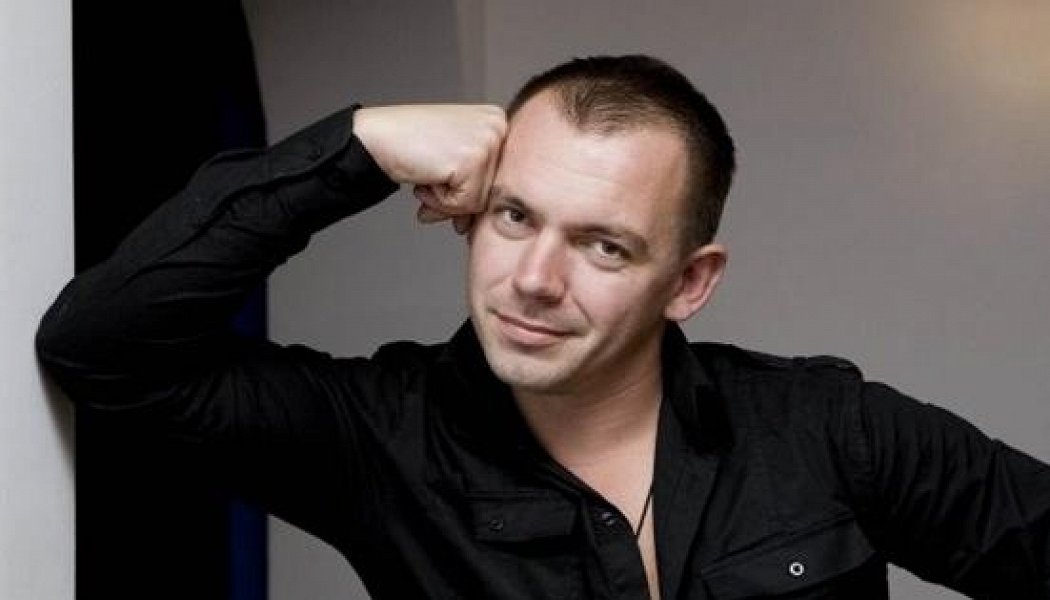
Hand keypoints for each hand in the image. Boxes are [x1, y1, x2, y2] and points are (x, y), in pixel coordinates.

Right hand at [353, 104, 506, 232]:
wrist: (377, 137)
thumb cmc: (410, 144)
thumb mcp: (453, 160)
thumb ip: (472, 185)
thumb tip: (474, 222)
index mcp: (496, 121)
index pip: (498, 177)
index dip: (470, 191)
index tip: (448, 188)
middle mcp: (497, 126)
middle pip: (491, 190)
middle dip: (458, 199)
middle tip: (431, 186)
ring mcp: (488, 141)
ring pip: (479, 200)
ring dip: (447, 201)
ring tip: (428, 177)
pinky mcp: (473, 160)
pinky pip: (466, 203)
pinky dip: (441, 201)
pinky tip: (427, 177)